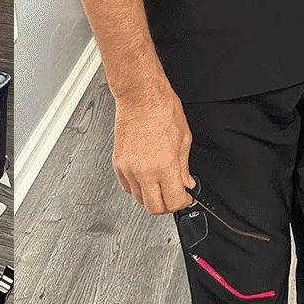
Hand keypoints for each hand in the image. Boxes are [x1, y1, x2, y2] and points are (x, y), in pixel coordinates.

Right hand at [112, 83, 194, 214]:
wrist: (140, 96)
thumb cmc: (162, 109)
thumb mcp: (184, 139)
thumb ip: (184, 167)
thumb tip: (185, 182)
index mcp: (165, 166)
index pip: (173, 202)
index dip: (182, 203)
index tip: (185, 197)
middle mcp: (145, 171)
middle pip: (154, 208)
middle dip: (167, 206)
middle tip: (173, 195)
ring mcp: (129, 168)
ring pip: (138, 199)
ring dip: (151, 196)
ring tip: (159, 184)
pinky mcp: (118, 162)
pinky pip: (126, 186)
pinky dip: (137, 186)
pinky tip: (146, 176)